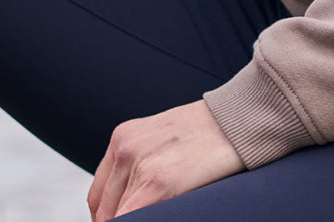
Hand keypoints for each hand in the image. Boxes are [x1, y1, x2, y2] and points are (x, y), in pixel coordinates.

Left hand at [87, 100, 243, 219]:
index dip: (106, 218)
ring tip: (152, 218)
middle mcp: (126, 149)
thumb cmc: (205, 133)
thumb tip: (126, 204)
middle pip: (104, 210)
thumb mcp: (158, 140)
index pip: (97, 195)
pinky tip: (154, 221)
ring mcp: (141, 166)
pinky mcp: (159, 184)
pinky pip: (131, 219)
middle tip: (136, 221)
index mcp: (122, 138)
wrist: (236, 121)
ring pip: (117, 217)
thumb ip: (137, 165)